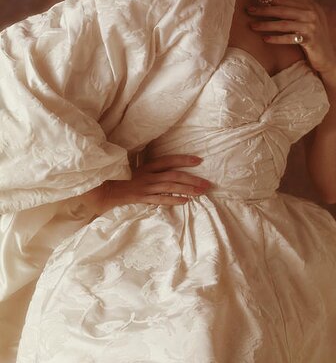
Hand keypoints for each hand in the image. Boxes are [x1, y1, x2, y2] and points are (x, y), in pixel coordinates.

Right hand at [80, 154, 211, 215]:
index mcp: (146, 165)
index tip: (199, 161)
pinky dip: (173, 200)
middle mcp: (148, 175)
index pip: (168, 161)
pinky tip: (186, 202)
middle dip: (192, 180)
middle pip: (174, 176)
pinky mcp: (142, 198)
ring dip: (187, 190)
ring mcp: (145, 188)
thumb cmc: (117, 174)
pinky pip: (160, 200)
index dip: (183, 160)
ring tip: (202, 193)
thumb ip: (144, 160)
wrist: (101, 188)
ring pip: (170, 188)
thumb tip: (159, 160)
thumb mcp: (131, 164)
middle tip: (208, 184)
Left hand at [246, 0, 335, 79]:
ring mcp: (312, 26)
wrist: (327, 59)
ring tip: (252, 25)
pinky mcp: (310, 40)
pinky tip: (264, 39)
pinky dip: (276, 38)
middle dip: (264, 8)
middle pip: (283, 8)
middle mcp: (312, 12)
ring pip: (284, 23)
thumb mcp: (306, 20)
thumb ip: (294, 9)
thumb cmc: (312, 38)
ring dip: (266, 24)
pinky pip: (289, 38)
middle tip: (249, 9)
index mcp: (310, 5)